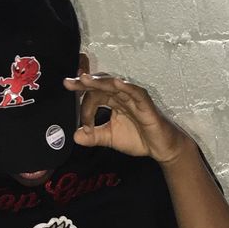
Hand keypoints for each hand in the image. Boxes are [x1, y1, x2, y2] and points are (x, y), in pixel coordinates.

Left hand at [63, 74, 190, 165]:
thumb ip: (94, 137)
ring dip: (100, 82)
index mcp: (112, 101)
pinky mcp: (145, 103)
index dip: (84, 108)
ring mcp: (133, 97)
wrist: (160, 148)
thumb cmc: (139, 138)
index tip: (81, 124)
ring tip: (85, 79)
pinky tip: (116, 84)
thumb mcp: (110, 138)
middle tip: (69, 83)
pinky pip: (135, 92)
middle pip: (100, 85)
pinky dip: (126, 87)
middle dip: (84, 84)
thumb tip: (75, 136)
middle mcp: (121, 96)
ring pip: (114, 85)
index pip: (94, 96)